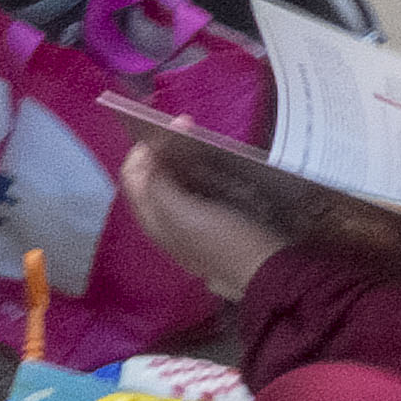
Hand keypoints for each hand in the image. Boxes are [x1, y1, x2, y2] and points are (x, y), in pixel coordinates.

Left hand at [116, 145, 289, 302]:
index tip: (166, 127)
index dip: (144, 149)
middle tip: (188, 128)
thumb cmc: (224, 241)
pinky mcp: (216, 223)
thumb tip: (148, 155)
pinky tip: (216, 163)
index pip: (133, 175)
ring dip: (184, 159)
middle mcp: (166, 222)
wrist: (268, 273)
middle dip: (165, 149)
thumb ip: (158, 185)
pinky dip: (202, 172)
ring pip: (177, 182)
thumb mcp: (183, 213)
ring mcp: (191, 224)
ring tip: (200, 141)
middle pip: (153, 177)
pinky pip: (200, 191)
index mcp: (152, 218)